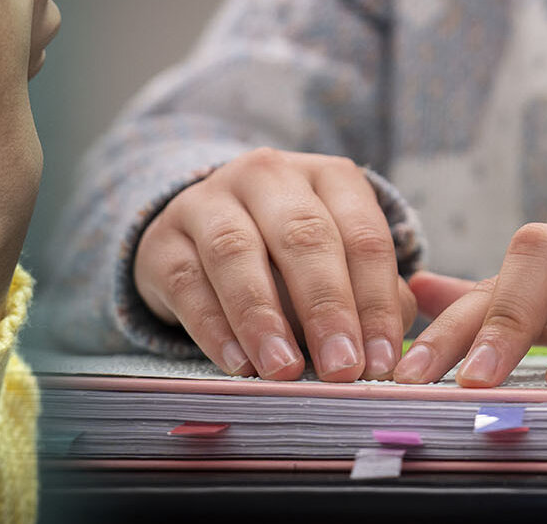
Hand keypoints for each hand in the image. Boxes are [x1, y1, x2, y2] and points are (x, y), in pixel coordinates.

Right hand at [134, 147, 416, 380]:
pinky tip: (236, 363)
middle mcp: (267, 176)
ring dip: (263, 316)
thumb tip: (382, 347)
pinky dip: (213, 326)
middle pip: (302, 235)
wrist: (202, 233)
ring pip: (235, 252)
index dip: (375, 301)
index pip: (362, 235)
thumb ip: (368, 296)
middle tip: (340, 366)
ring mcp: (208, 201)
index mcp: (326, 177)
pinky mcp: (163, 239)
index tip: (380, 360)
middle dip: (326, 306)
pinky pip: (187, 281)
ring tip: (284, 370)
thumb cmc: (287, 257)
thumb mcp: (337, 262)